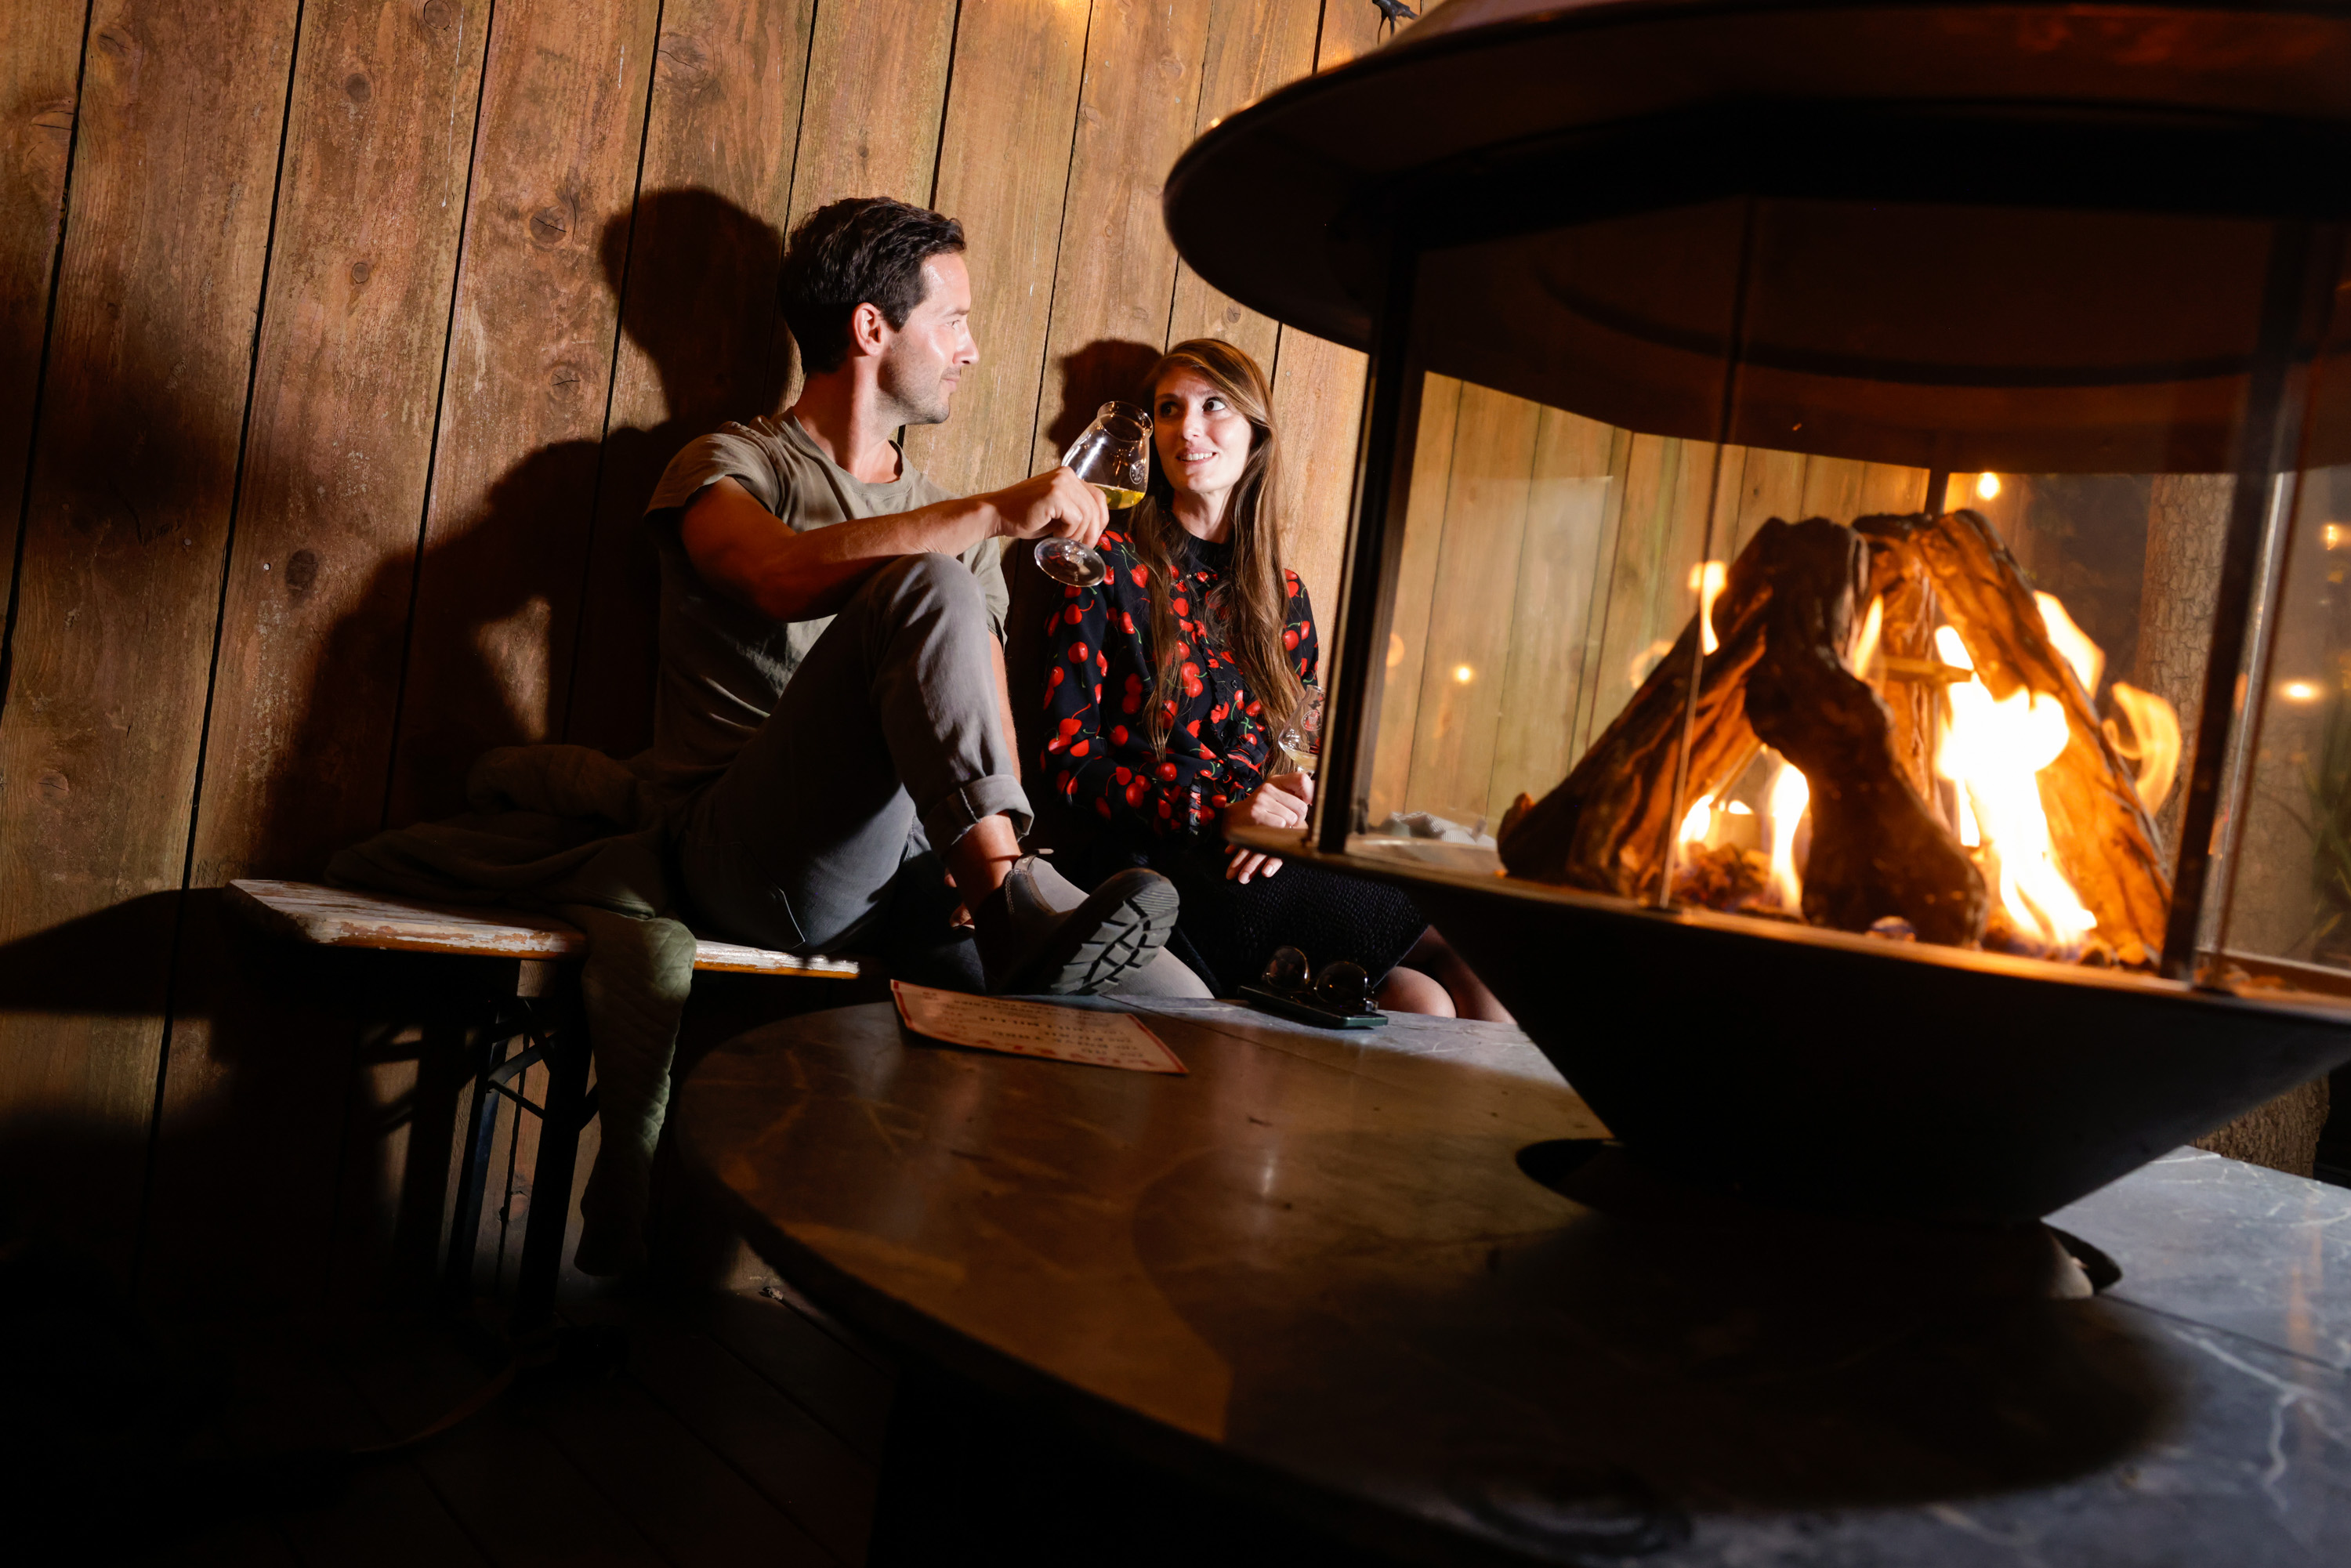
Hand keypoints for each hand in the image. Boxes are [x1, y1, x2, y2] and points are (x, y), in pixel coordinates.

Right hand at [988, 467, 1108, 548]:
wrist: (997, 514)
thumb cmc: (1023, 515)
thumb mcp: (1056, 511)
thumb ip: (1074, 512)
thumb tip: (1094, 529)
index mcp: (1068, 477)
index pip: (1098, 497)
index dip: (1101, 519)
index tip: (1094, 536)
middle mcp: (1067, 475)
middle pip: (1096, 506)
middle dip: (1093, 531)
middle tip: (1083, 547)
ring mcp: (1061, 483)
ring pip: (1088, 515)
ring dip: (1078, 534)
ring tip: (1063, 541)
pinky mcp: (1055, 495)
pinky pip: (1076, 519)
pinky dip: (1068, 532)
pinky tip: (1055, 535)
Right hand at [1221, 772, 1313, 883]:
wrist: (1230, 819)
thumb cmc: (1259, 810)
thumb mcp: (1275, 796)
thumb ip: (1295, 794)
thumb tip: (1316, 796)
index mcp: (1276, 781)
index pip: (1302, 779)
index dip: (1309, 794)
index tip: (1306, 803)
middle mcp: (1269, 787)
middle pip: (1302, 807)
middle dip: (1298, 819)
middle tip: (1287, 821)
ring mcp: (1262, 800)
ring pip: (1292, 818)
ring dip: (1288, 827)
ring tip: (1276, 825)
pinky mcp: (1257, 814)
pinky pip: (1281, 825)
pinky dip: (1278, 832)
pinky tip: (1269, 829)